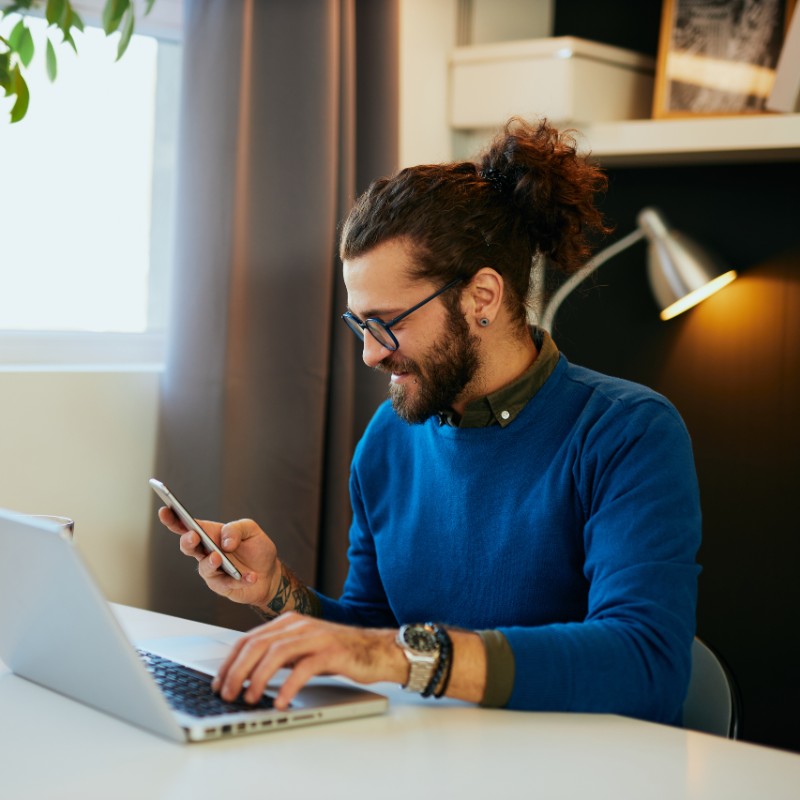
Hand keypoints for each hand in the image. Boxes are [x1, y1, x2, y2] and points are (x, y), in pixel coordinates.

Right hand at [157, 508, 280, 607]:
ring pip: (203, 568)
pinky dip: (239, 579)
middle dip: (187, 541)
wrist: (269, 573)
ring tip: (219, 558)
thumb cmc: (256, 549)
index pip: (187, 525)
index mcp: (210, 534)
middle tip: (193, 536)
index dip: (173, 519)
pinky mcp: (222, 586)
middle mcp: (207, 552)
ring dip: (210, 562)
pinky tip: (250, 576)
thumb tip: (225, 541)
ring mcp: (212, 570)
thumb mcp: (251, 530)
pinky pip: (226, 583)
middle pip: (188, 547)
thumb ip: (237, 529)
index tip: (164, 510)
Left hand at [212, 612, 406, 709]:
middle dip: (237, 671)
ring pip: (276, 653)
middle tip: (226, 694)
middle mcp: (300, 625)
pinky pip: (304, 668)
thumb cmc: (340, 653)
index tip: (218, 682)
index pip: (249, 638)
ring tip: (249, 698)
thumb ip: (279, 655)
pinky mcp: (333, 652)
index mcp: (289, 622)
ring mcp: (316, 636)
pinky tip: (280, 702)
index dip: (229, 661)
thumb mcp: (304, 649)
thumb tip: (246, 675)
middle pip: (258, 644)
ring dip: (257, 678)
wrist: (378, 650)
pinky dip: (288, 686)